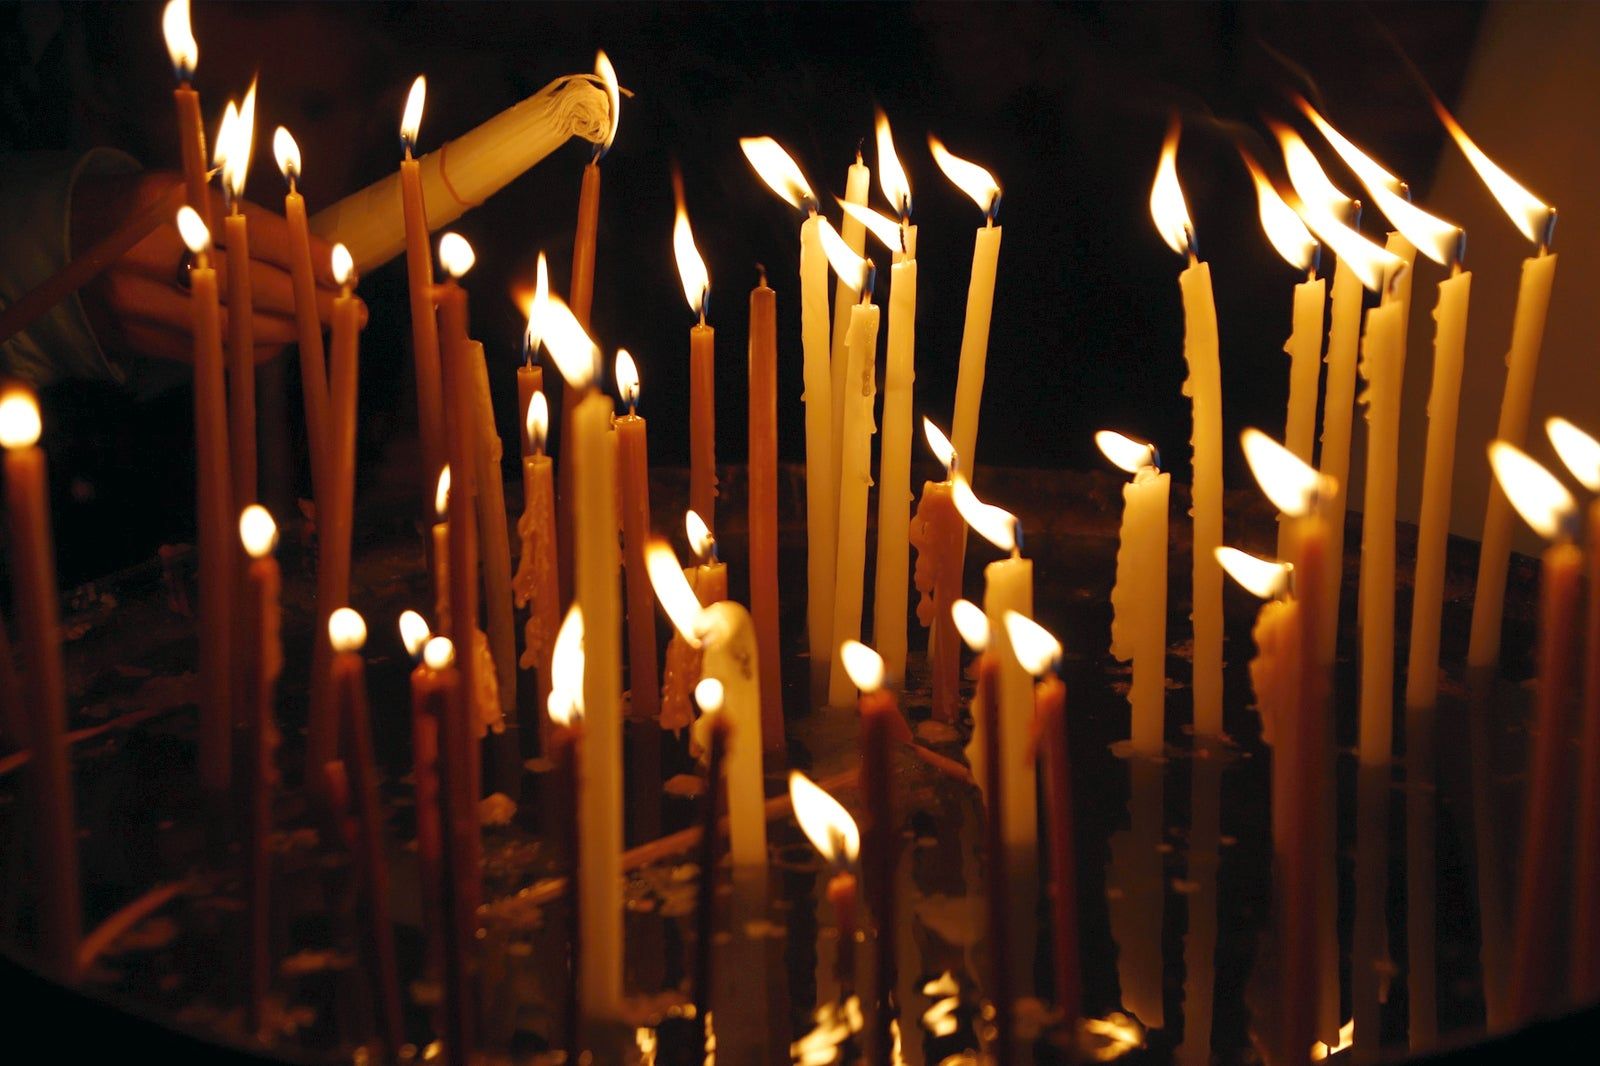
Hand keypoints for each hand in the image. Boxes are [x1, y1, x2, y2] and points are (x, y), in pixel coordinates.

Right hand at [73, 169, 358, 364]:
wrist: (65, 242)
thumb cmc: (149, 213)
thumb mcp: (192, 194)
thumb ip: (248, 222)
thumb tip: (325, 259)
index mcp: (172, 201)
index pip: (260, 236)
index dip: (311, 258)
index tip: (349, 272)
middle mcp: (152, 252)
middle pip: (255, 289)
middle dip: (313, 305)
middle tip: (357, 312)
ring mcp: (141, 301)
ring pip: (239, 329)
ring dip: (291, 331)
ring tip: (321, 327)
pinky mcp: (139, 338)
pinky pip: (217, 353)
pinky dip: (256, 349)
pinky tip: (279, 339)